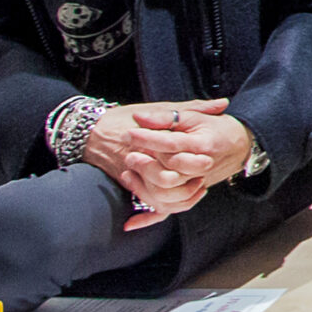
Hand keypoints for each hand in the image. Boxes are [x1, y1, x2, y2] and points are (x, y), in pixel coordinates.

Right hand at [82, 99, 236, 229]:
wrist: (89, 132)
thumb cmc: (125, 117)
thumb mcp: (159, 108)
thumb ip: (192, 107)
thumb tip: (223, 104)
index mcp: (149, 139)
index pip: (172, 152)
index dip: (192, 159)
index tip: (208, 159)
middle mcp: (139, 159)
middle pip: (165, 178)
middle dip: (187, 181)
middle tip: (205, 176)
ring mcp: (132, 174)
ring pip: (157, 196)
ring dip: (180, 196)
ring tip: (198, 187)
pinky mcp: (127, 184)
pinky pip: (146, 203)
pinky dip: (163, 208)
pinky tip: (181, 201)